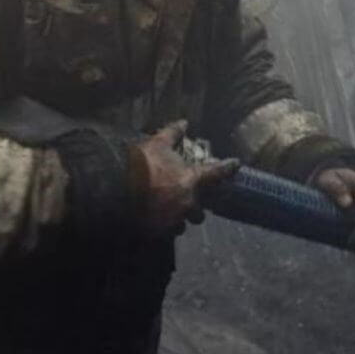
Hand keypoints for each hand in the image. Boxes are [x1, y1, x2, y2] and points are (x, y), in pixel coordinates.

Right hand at [129, 120, 238, 235]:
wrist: (118, 189)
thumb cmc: (141, 164)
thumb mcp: (157, 144)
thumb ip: (172, 133)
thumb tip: (184, 122)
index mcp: (191, 180)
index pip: (217, 173)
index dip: (228, 168)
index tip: (237, 164)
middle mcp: (188, 203)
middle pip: (201, 212)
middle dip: (197, 207)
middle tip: (189, 199)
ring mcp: (175, 219)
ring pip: (185, 223)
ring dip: (181, 218)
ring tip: (172, 212)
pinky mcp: (161, 231)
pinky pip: (169, 231)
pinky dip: (167, 226)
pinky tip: (159, 220)